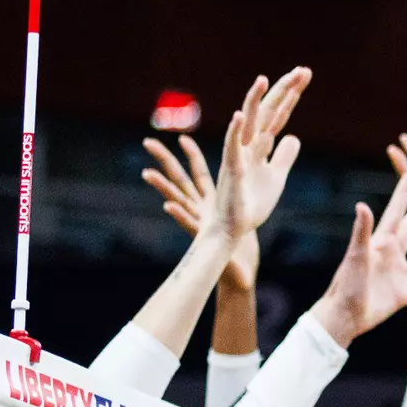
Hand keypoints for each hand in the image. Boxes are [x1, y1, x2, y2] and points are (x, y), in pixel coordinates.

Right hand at [141, 135, 259, 289]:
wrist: (239, 270)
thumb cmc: (241, 243)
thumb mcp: (243, 211)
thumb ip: (247, 193)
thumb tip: (260, 173)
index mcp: (209, 200)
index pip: (198, 172)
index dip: (191, 154)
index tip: (182, 137)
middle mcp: (199, 208)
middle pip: (179, 179)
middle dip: (164, 160)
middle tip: (147, 142)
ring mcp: (197, 221)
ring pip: (176, 200)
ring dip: (161, 187)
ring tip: (146, 173)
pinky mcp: (202, 236)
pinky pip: (187, 224)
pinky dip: (178, 216)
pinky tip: (168, 207)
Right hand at [206, 66, 313, 243]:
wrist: (234, 229)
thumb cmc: (251, 204)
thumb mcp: (276, 177)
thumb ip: (284, 156)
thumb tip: (294, 137)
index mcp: (260, 147)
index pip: (279, 115)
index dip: (291, 96)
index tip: (305, 75)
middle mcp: (248, 146)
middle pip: (269, 112)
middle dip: (285, 91)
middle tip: (303, 70)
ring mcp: (238, 156)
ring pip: (249, 123)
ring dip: (255, 101)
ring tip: (264, 79)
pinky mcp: (231, 170)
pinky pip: (232, 148)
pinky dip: (235, 131)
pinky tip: (241, 115)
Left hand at [309, 174, 406, 347]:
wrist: (344, 314)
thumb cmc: (347, 283)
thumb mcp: (357, 255)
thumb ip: (362, 231)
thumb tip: (362, 205)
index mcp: (381, 244)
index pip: (394, 214)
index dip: (401, 195)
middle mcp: (391, 257)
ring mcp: (398, 276)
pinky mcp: (402, 295)